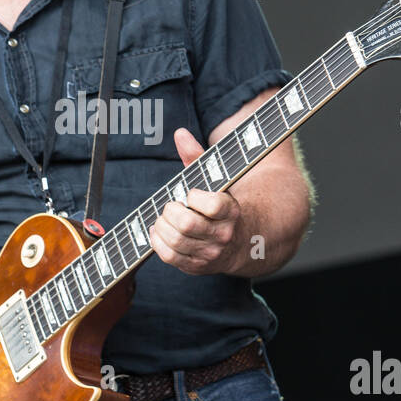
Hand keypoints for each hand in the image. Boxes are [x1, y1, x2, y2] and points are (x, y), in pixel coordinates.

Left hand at [148, 128, 246, 275]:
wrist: (243, 242)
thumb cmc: (221, 206)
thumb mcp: (215, 181)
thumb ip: (197, 157)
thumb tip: (180, 134)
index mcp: (231, 211)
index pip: (212, 205)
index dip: (194, 197)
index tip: (191, 194)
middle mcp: (223, 235)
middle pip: (187, 224)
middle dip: (171, 211)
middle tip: (172, 206)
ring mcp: (211, 254)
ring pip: (176, 241)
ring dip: (162, 226)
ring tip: (165, 218)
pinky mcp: (197, 267)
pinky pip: (170, 257)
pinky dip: (158, 242)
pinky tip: (159, 232)